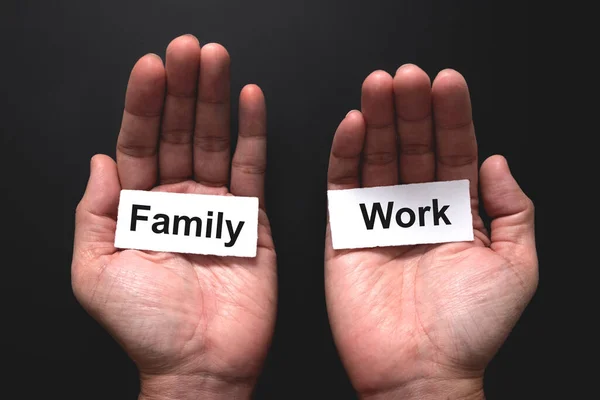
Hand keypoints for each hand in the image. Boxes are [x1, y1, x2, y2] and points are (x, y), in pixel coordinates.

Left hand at [71, 35, 275, 399]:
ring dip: (215, 98)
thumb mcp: (96, 272)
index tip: (151, 67)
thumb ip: (94, 214)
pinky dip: (254, 132)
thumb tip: (99, 160)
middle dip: (182, 88)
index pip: (138, 142)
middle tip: (188, 48)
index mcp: (138, 209)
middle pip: (178, 131)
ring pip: (215, 140)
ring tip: (216, 59)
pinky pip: (254, 167)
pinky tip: (249, 99)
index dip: (143, 104)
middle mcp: (177, 199)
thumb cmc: (146, 327)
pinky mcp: (252, 218)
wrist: (201, 364)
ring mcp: (216, 205)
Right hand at [325, 65, 536, 398]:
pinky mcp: (344, 231)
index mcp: (459, 214)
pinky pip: (342, 184)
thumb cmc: (470, 329)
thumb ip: (514, 209)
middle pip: (414, 146)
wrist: (419, 371)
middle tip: (408, 76)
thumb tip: (499, 160)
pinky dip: (345, 152)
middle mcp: (418, 210)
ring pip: (378, 156)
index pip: (454, 151)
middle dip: (412, 108)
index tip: (447, 82)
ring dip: (379, 118)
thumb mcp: (517, 266)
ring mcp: (379, 218)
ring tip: (380, 84)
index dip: (452, 116)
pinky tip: (355, 124)